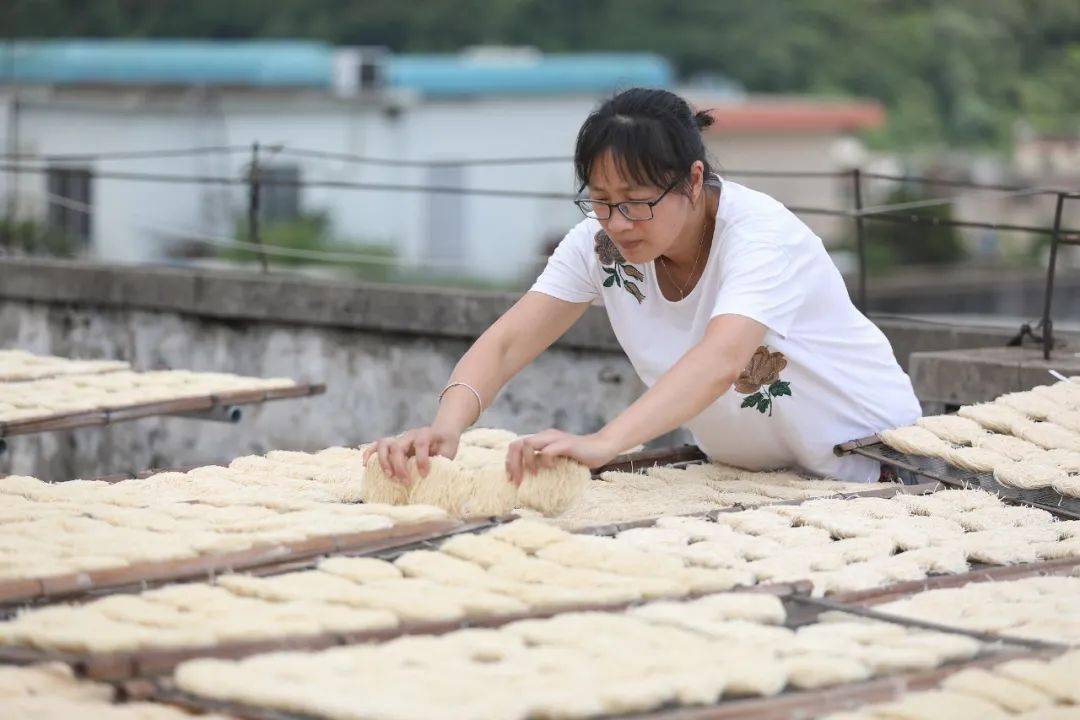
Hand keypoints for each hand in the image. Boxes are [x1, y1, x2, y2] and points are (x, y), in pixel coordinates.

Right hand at [362, 425, 460, 483]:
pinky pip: (376, 445)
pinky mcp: (392, 443)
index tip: (424, 475)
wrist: (441, 431)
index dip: (421, 459)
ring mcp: (399, 437)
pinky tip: (367, 466)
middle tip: (405, 482)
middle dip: (400, 466)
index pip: (421, 443)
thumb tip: (434, 479)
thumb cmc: (445, 444)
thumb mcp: (450, 451)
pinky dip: (369, 454)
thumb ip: (442, 461)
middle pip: (398, 446)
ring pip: (384, 444)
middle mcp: (410, 434)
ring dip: (384, 461)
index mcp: (426, 434)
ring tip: (390, 476)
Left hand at [505, 429, 620, 485]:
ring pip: (528, 443)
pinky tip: (550, 469)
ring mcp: (554, 438)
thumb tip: (528, 480)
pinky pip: (547, 451)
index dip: (510, 462)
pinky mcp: (565, 444)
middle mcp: (545, 435)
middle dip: (513, 464)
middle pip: (517, 444)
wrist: (601, 448)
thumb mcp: (556, 460)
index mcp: (541, 439)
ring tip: (533, 474)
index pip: (515, 445)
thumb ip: (543, 463)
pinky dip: (544, 461)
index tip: (512, 479)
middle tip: (517, 481)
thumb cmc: (579, 457)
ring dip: (527, 462)